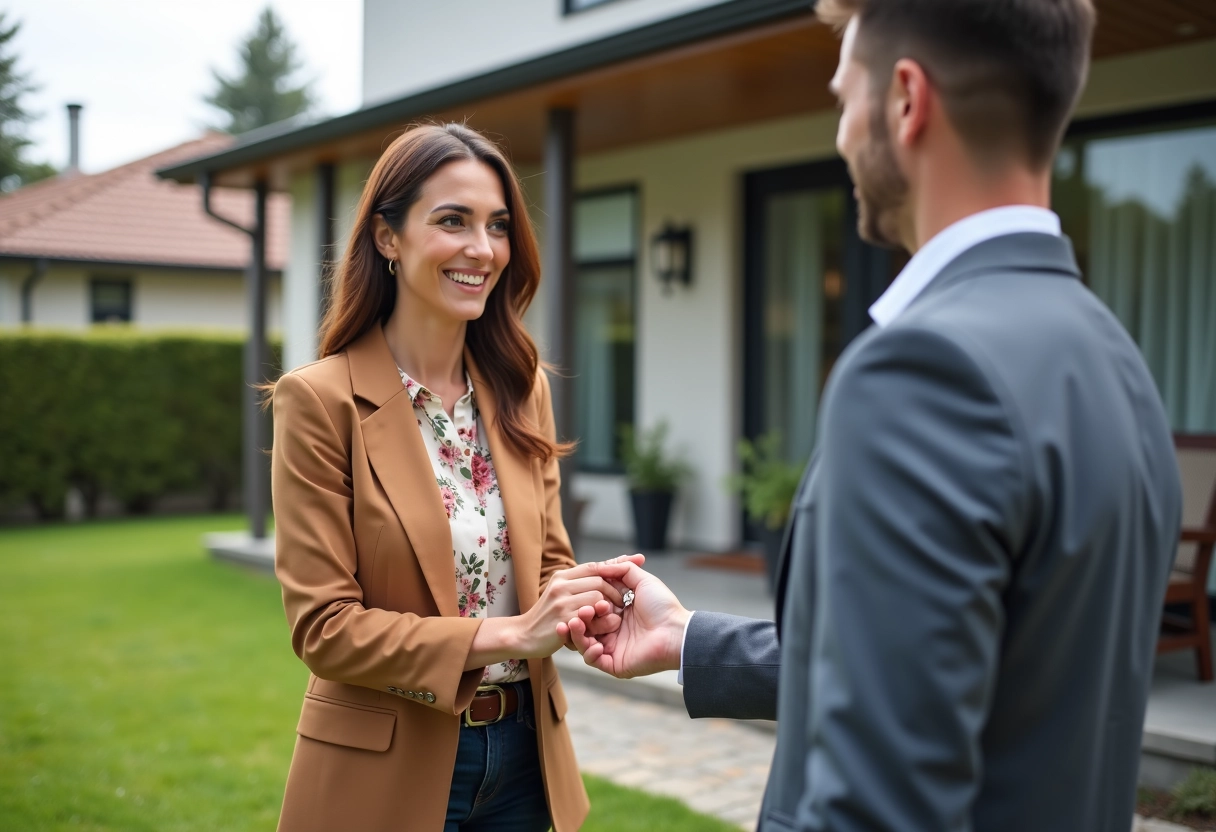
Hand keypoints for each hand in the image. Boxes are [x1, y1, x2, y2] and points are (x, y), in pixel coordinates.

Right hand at [516, 559, 636, 658]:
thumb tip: (615, 565)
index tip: (639, 559)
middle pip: (599, 580)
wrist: (523, 636)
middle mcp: (561, 585)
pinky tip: (599, 633)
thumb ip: (584, 582)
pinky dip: (600, 625)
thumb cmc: (546, 617)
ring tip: (610, 621)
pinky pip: (591, 619)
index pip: (595, 566)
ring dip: (609, 611)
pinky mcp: (563, 621)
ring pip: (598, 598)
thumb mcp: (562, 593)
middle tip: (621, 606)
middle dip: (615, 593)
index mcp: (563, 577)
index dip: (617, 563)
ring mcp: (561, 603)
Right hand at [556, 562, 689, 678]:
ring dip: (576, 634)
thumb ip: (623, 569)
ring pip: (583, 643)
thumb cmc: (663, 606)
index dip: (583, 601)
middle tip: (582, 612)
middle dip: (578, 617)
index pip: (591, 607)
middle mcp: (611, 630)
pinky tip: (596, 645)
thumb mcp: (642, 580)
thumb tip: (602, 565)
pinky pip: (593, 661)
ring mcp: (612, 648)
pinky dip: (589, 653)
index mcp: (617, 612)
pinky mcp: (614, 664)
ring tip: (576, 624)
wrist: (676, 631)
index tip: (583, 594)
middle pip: (584, 625)